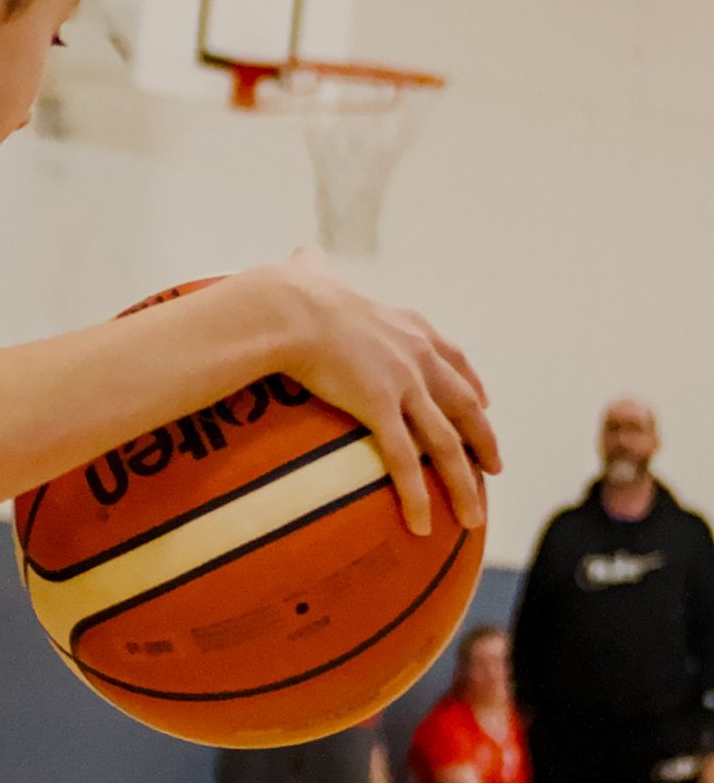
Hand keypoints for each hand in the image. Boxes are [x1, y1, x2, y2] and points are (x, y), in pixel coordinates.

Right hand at [271, 248, 497, 535]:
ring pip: (446, 444)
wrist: (288, 307)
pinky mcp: (381, 407)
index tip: (485, 402)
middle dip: (483, 440)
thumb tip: (302, 257)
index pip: (454, 358)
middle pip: (465, 407)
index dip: (473, 385)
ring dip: (463, 484)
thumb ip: (315, 269)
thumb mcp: (315, 274)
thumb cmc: (292, 291)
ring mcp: (404, 383)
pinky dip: (417, 494)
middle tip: (495, 468)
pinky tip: (424, 524)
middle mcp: (418, 356)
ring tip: (473, 518)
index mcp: (408, 327)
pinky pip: (405, 460)